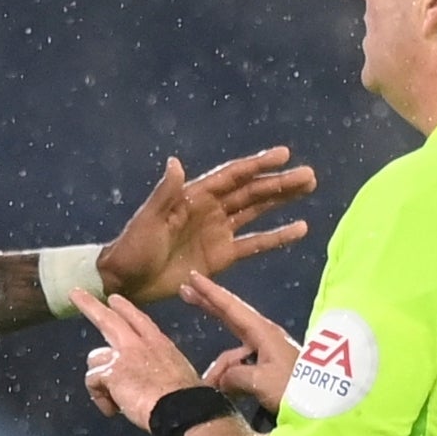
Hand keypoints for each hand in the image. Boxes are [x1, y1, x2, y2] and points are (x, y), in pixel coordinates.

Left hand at [71, 288, 204, 430]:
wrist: (180, 408)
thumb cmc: (186, 397)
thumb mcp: (180, 372)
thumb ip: (161, 369)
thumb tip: (153, 381)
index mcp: (158, 343)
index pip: (138, 319)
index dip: (125, 308)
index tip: (113, 299)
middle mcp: (138, 344)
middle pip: (108, 319)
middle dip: (90, 305)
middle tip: (75, 293)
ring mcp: (122, 356)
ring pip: (94, 357)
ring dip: (99, 377)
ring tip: (112, 398)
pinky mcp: (110, 373)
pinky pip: (92, 380)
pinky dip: (99, 397)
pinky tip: (111, 409)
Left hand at [96, 147, 315, 302]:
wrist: (127, 281)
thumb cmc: (133, 247)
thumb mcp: (148, 219)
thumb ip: (165, 193)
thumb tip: (176, 162)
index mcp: (194, 196)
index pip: (233, 176)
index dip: (258, 165)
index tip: (284, 154)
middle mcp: (211, 210)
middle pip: (251, 191)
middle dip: (279, 182)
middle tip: (309, 175)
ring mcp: (219, 233)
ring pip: (257, 212)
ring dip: (281, 201)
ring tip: (308, 189)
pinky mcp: (222, 257)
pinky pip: (254, 244)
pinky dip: (276, 237)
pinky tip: (299, 228)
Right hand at [179, 271, 299, 411]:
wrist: (329, 407)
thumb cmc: (296, 389)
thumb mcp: (261, 382)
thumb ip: (235, 376)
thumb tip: (223, 380)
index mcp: (263, 333)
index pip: (231, 307)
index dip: (210, 292)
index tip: (193, 276)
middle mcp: (265, 337)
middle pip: (230, 317)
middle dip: (208, 306)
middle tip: (185, 292)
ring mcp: (268, 353)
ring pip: (234, 356)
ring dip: (222, 371)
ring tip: (213, 390)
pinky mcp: (272, 369)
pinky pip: (243, 368)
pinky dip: (232, 378)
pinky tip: (226, 394)